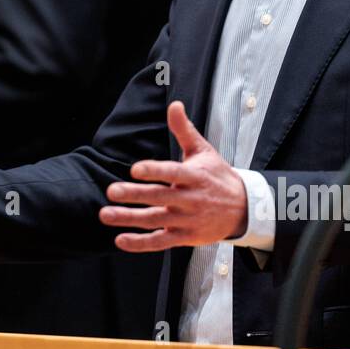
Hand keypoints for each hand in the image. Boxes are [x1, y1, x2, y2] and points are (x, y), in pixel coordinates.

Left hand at [99, 101, 247, 251]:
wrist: (243, 209)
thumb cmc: (217, 176)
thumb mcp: (204, 151)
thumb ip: (184, 129)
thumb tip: (173, 104)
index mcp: (195, 176)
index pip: (173, 173)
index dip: (154, 171)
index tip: (135, 169)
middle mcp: (190, 199)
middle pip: (160, 197)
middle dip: (134, 195)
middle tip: (112, 191)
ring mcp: (187, 220)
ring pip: (156, 221)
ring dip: (129, 219)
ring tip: (106, 214)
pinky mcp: (185, 238)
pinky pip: (160, 242)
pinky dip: (140, 243)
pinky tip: (121, 240)